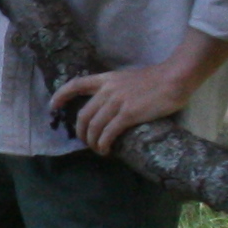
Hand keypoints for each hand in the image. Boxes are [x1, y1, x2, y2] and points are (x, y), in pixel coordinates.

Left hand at [51, 61, 193, 156]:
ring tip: (98, 149)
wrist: (175, 77)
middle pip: (83, 115)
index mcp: (106, 79)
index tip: (53, 107)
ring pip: (94, 127)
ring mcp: (116, 102)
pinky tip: (106, 150)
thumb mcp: (129, 78)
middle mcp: (107, 90)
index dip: (61, 96)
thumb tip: (111, 105)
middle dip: (81, 132)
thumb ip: (116, 89)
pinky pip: (108, 133)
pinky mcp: (127, 114)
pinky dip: (104, 144)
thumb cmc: (158, 79)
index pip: (75, 84)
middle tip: (86, 142)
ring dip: (93, 142)